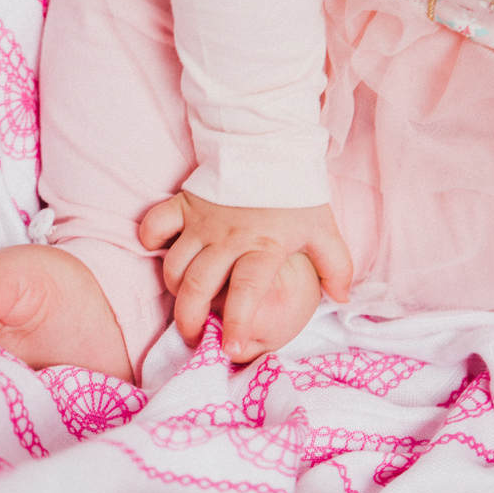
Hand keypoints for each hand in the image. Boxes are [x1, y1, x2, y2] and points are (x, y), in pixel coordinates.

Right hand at [138, 191, 352, 350]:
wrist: (269, 143)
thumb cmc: (295, 192)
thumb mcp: (323, 229)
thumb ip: (337, 266)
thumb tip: (343, 299)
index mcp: (263, 246)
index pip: (246, 290)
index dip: (236, 322)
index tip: (231, 348)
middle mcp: (228, 237)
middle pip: (198, 285)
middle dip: (190, 319)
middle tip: (194, 337)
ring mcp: (202, 222)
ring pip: (175, 265)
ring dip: (175, 290)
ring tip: (184, 304)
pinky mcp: (184, 204)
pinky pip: (155, 225)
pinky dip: (150, 241)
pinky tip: (159, 253)